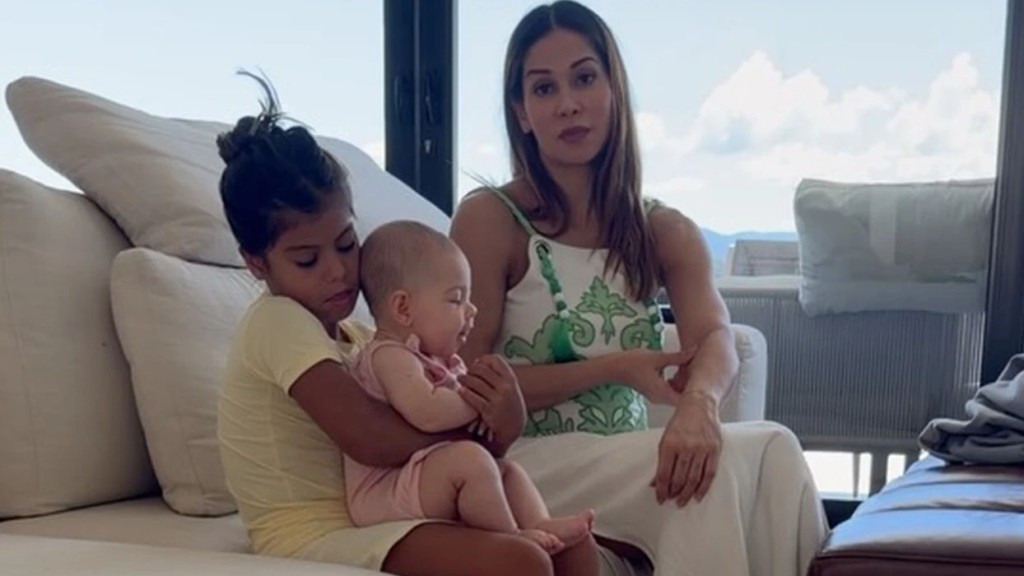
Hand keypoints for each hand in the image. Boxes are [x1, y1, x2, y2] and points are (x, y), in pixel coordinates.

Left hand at [458, 355, 525, 453]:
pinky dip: (464, 393)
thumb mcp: (510, 387)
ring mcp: (498, 399)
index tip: (477, 364)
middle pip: (482, 369)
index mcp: (511, 379)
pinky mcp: (489, 411)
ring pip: (475, 382)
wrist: (513, 427)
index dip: (483, 360)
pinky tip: (461, 391)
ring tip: (460, 380)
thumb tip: (477, 362)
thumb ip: (498, 375)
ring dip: (464, 379)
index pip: (495, 359)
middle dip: (471, 370)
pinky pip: (472, 398)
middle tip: (465, 373)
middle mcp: (506, 387)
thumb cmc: (508, 404)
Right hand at [614, 347, 695, 402]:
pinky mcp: (655, 392)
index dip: (698, 392)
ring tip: (694, 372)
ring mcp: (658, 397)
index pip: (686, 400)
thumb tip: (695, 351)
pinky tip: (681, 373)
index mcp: (662, 393)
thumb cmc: (632, 363)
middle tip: (703, 374)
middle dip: (694, 387)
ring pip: (678, 396)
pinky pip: (671, 392)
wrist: (614, 368)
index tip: (706, 380)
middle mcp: (661, 398)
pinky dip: (678, 384)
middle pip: (684, 399)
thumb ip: (678, 357)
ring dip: (686, 385)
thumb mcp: (657, 358)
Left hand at [651, 390, 721, 506]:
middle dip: (674, 493)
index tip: (660, 498)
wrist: (699, 405)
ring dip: (687, 493)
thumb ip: (662, 460)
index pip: (664, 473)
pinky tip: (697, 495)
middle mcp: (685, 447)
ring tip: (682, 502)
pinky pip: (709, 473)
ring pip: (693, 478)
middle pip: (679, 478)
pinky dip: (703, 487)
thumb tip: (655, 482)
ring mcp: (701, 449)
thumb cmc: (681, 421)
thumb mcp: (665, 438)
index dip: (661, 489)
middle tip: (671, 501)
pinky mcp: (714, 450)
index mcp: (669, 444)